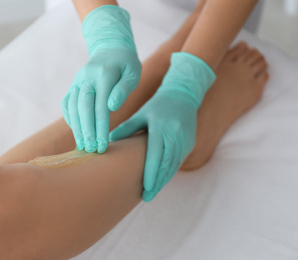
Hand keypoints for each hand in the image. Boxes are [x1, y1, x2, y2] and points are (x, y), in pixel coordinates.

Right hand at [61, 5, 141, 153]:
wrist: (110, 47)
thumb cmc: (126, 64)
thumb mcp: (133, 73)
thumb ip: (123, 89)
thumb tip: (110, 107)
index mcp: (104, 75)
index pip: (100, 107)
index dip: (101, 128)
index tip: (103, 146)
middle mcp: (86, 78)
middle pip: (83, 109)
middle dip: (87, 131)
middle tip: (92, 150)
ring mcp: (77, 81)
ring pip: (73, 107)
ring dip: (77, 128)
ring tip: (83, 146)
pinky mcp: (73, 85)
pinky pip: (67, 104)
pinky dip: (70, 118)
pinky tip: (77, 132)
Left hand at [110, 52, 215, 201]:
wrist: (183, 95)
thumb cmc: (157, 105)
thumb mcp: (141, 114)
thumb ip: (126, 129)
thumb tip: (107, 142)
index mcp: (161, 127)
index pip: (156, 155)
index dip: (151, 173)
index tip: (145, 188)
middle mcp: (175, 135)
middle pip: (166, 164)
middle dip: (157, 183)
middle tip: (146, 197)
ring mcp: (185, 140)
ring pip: (173, 166)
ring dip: (163, 180)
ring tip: (152, 193)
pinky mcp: (189, 143)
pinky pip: (178, 162)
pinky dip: (169, 172)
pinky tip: (160, 181)